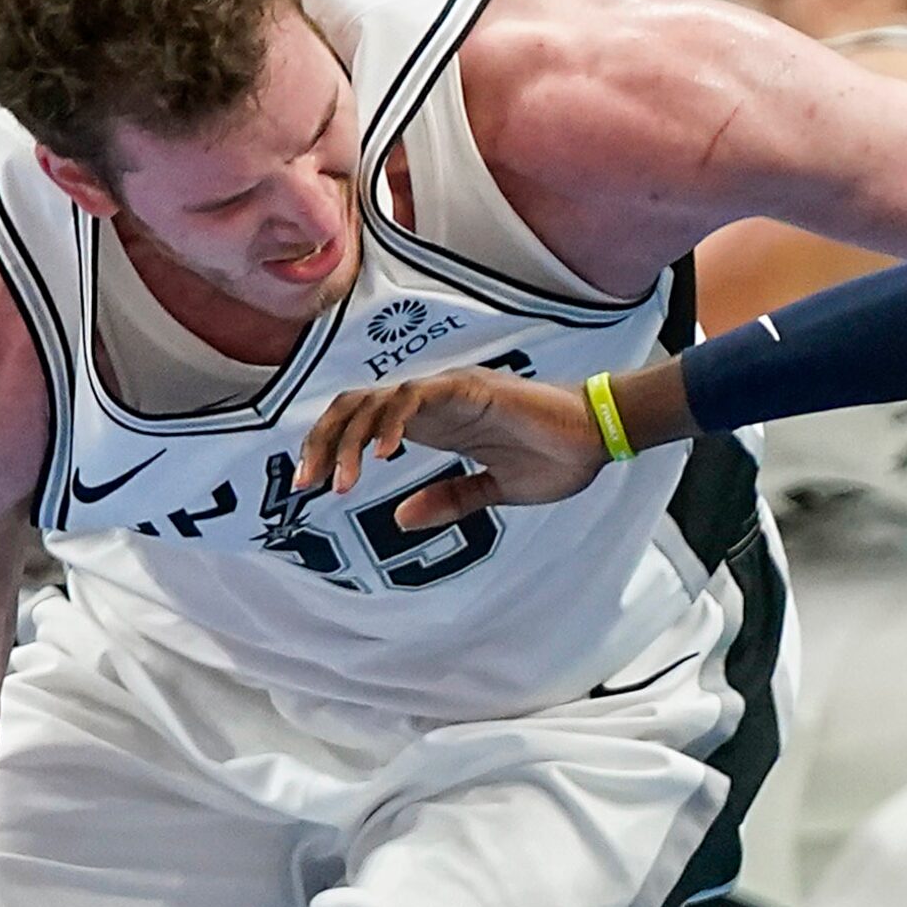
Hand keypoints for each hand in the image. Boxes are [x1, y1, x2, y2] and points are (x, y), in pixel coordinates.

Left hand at [294, 366, 607, 526]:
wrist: (600, 436)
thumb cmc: (557, 456)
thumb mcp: (494, 491)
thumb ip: (448, 500)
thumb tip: (401, 519)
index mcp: (434, 423)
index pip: (364, 423)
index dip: (332, 449)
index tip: (313, 487)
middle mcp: (432, 403)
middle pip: (355, 406)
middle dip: (323, 443)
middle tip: (305, 484)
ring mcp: (448, 392)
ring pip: (376, 400)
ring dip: (350, 440)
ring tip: (342, 482)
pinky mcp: (469, 387)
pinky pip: (416, 397)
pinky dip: (393, 422)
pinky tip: (384, 456)